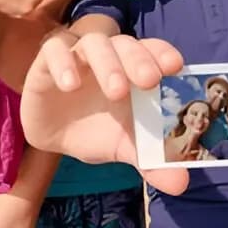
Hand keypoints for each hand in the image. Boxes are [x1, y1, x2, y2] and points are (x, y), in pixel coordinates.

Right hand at [20, 31, 188, 193]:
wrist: (56, 137)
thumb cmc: (99, 130)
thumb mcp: (125, 147)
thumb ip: (152, 160)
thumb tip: (180, 184)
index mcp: (134, 70)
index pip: (153, 51)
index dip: (163, 54)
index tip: (175, 67)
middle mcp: (110, 55)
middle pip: (127, 44)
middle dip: (140, 60)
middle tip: (149, 81)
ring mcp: (79, 55)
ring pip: (94, 43)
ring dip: (108, 64)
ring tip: (116, 90)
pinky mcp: (47, 61)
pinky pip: (54, 50)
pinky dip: (63, 63)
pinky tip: (70, 85)